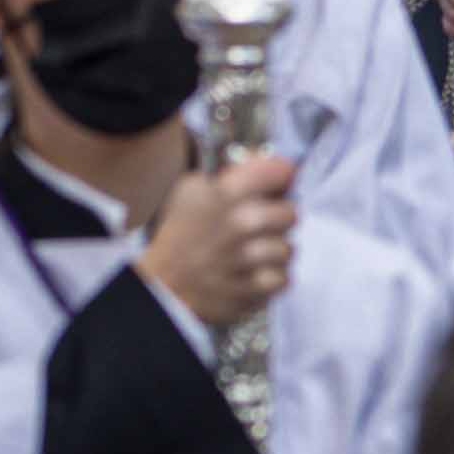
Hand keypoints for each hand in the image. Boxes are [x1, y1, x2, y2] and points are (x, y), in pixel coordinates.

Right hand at [135, 150, 299, 329]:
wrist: (163, 287)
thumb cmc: (181, 237)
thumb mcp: (193, 191)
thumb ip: (231, 175)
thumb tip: (265, 165)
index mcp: (226, 193)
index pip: (281, 171)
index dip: (281, 178)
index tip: (278, 185)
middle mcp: (240, 222)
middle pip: (290, 213)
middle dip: (278, 220)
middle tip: (261, 227)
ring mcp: (247, 258)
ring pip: (288, 248)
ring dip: (274, 253)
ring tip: (253, 254)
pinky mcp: (252, 288)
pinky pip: (283, 278)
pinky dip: (271, 279)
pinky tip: (253, 274)